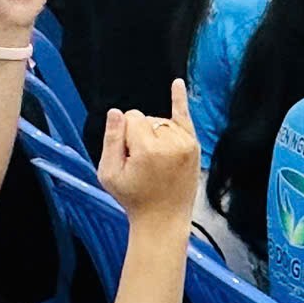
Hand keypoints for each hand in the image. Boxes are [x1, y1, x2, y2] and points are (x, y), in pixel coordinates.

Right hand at [98, 80, 200, 221]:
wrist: (163, 219)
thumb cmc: (134, 199)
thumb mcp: (109, 173)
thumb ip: (111, 139)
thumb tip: (116, 112)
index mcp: (149, 148)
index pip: (130, 117)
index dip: (124, 135)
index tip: (128, 157)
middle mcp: (171, 142)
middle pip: (146, 118)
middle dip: (138, 135)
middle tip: (141, 165)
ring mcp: (186, 143)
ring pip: (160, 120)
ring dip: (153, 133)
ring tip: (153, 161)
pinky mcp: (194, 146)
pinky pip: (185, 116)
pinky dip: (180, 100)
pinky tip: (177, 83)